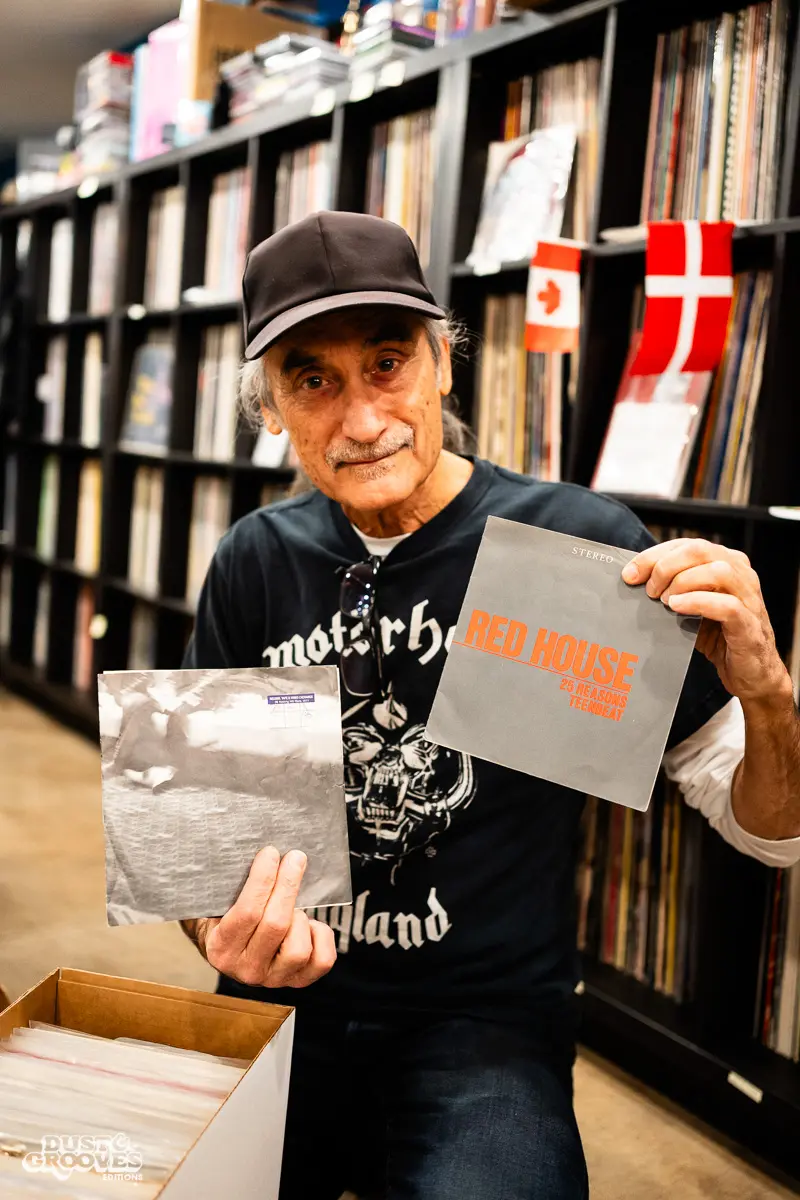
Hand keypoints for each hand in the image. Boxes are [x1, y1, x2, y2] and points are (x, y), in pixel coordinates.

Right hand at [196, 846, 335, 988]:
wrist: (233, 952)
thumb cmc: (229, 919)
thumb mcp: (219, 904)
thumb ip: (234, 885)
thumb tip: (264, 852)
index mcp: (221, 948)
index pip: (247, 912)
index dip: (262, 879)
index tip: (271, 853)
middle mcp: (246, 970)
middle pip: (276, 924)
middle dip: (288, 884)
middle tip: (295, 859)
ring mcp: (274, 979)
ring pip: (298, 948)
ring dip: (299, 918)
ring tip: (292, 907)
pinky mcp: (299, 981)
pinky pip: (322, 959)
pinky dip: (321, 936)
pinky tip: (308, 924)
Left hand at [622, 538, 792, 707]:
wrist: (750, 673)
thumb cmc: (719, 636)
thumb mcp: (691, 608)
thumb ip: (672, 590)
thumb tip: (634, 581)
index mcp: (726, 563)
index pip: (687, 545)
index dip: (654, 555)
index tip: (630, 573)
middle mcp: (741, 575)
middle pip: (700, 550)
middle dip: (666, 566)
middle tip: (649, 589)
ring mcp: (749, 598)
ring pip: (718, 571)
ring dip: (683, 582)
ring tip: (664, 601)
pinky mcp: (749, 625)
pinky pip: (727, 605)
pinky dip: (698, 602)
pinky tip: (677, 608)